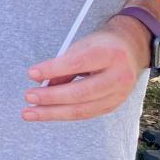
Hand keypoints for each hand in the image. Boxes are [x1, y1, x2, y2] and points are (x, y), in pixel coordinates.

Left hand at [22, 16, 149, 121]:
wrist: (131, 49)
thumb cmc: (102, 45)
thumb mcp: (83, 45)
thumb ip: (64, 64)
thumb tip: (41, 83)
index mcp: (110, 54)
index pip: (77, 64)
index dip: (53, 70)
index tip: (31, 73)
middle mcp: (119, 77)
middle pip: (80, 92)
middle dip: (51, 97)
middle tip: (28, 97)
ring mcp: (119, 95)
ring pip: (82, 110)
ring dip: (53, 112)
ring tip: (30, 112)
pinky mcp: (114, 106)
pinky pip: (86, 114)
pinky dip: (65, 114)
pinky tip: (47, 113)